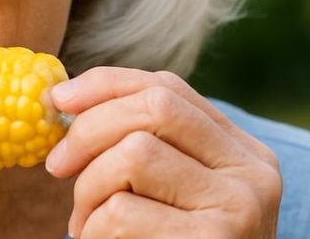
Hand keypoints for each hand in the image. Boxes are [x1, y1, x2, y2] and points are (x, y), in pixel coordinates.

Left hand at [45, 68, 281, 238]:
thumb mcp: (172, 197)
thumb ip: (145, 149)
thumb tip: (66, 98)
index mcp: (243, 152)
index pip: (169, 89)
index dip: (106, 84)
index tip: (58, 99)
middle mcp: (252, 172)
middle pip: (153, 110)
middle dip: (89, 130)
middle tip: (57, 167)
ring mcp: (239, 208)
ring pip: (133, 155)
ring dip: (88, 190)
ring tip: (86, 225)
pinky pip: (123, 211)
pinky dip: (92, 229)